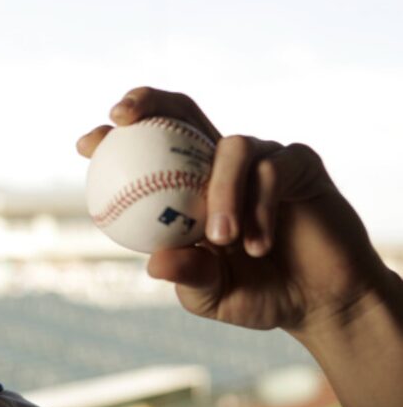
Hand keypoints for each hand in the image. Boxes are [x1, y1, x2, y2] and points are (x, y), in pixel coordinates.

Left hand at [77, 86, 391, 333]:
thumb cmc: (258, 295)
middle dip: (149, 101)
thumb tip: (153, 264)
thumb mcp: (210, 293)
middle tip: (121, 115)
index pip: (150, 147)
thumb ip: (186, 275)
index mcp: (189, 187)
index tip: (86, 143)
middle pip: (182, 111)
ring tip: (222, 240)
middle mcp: (220, 164)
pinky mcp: (299, 163)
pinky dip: (259, 205)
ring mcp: (261, 159)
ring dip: (221, 192)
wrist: (320, 305)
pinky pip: (271, 169)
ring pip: (231, 148)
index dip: (116, 136)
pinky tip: (257, 244)